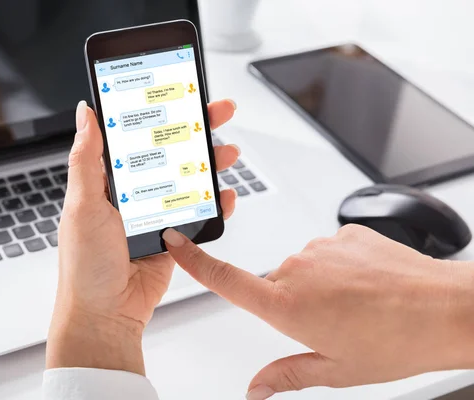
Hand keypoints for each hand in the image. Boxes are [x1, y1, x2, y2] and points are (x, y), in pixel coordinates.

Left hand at [46, 99, 239, 373]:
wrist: (105, 316)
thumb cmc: (85, 266)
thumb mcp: (82, 206)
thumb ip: (87, 159)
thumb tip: (85, 113)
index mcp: (106, 182)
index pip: (135, 135)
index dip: (157, 111)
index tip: (178, 92)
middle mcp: (131, 194)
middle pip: (168, 152)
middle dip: (195, 130)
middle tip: (217, 111)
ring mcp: (153, 214)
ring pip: (187, 179)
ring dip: (209, 163)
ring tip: (227, 151)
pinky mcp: (172, 236)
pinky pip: (198, 213)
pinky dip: (215, 202)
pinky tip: (225, 193)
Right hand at [162, 224, 473, 398]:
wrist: (445, 309)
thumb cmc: (396, 341)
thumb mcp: (335, 370)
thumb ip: (285, 374)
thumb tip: (256, 390)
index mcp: (286, 305)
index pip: (224, 279)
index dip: (193, 259)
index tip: (174, 240)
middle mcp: (296, 269)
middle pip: (275, 283)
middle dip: (294, 301)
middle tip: (333, 319)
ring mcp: (321, 247)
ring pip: (305, 267)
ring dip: (321, 283)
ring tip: (356, 303)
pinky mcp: (344, 232)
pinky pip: (329, 251)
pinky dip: (341, 267)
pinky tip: (366, 284)